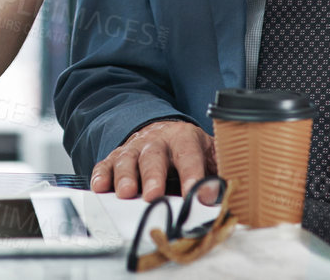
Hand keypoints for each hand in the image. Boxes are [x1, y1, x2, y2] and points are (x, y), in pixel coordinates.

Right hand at [89, 119, 218, 202]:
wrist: (163, 132)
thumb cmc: (189, 151)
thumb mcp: (210, 155)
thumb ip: (219, 174)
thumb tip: (229, 197)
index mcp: (184, 138)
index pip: (189, 155)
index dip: (194, 174)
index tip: (200, 195)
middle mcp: (157, 140)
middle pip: (153, 155)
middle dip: (153, 176)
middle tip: (153, 195)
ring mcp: (134, 148)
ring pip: (127, 159)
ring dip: (125, 177)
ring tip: (126, 194)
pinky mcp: (116, 157)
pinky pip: (106, 164)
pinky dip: (102, 175)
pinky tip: (100, 188)